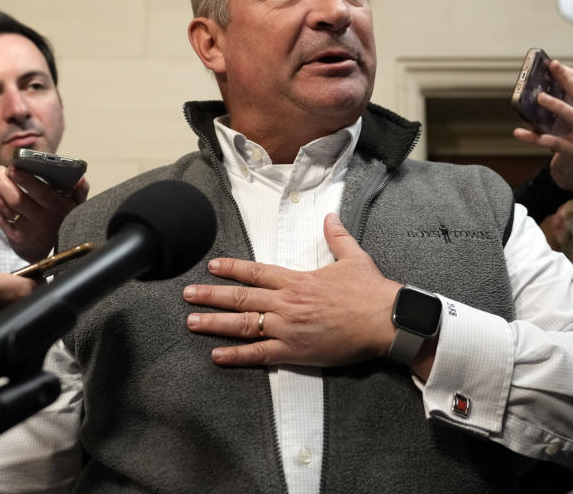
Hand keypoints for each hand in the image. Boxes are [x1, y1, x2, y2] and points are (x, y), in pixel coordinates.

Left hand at [0, 164, 88, 262]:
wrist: (56, 255)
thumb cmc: (64, 221)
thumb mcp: (77, 207)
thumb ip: (79, 191)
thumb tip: (81, 178)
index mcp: (57, 209)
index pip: (40, 192)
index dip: (25, 178)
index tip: (15, 166)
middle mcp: (41, 221)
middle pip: (15, 199)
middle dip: (3, 181)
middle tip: (0, 170)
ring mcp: (26, 231)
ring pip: (4, 206)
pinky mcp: (14, 239)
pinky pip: (0, 217)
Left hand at [184, 213, 400, 368]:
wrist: (385, 320)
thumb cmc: (371, 291)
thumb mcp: (354, 257)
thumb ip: (337, 236)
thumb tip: (330, 216)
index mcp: (297, 280)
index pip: (256, 272)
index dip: (231, 269)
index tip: (212, 267)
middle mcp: (287, 302)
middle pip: (241, 297)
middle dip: (211, 295)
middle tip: (187, 295)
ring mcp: (288, 328)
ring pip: (243, 324)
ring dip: (215, 323)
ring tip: (192, 322)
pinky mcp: (295, 351)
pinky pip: (260, 354)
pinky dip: (237, 356)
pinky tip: (217, 356)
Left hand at [512, 61, 572, 190]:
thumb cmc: (570, 136)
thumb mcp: (570, 117)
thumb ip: (562, 101)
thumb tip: (536, 85)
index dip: (570, 73)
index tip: (553, 64)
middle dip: (567, 81)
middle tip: (551, 69)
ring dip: (557, 105)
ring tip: (540, 98)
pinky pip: (555, 143)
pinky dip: (535, 138)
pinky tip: (519, 132)